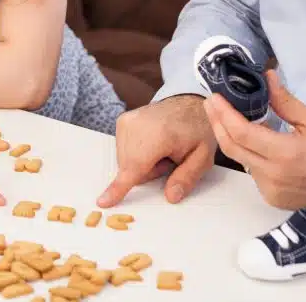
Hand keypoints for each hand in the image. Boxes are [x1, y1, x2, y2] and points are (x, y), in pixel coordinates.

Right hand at [97, 94, 217, 207]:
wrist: (187, 104)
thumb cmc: (196, 129)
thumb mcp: (202, 157)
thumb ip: (187, 178)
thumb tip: (171, 196)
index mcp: (160, 134)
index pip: (135, 166)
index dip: (119, 188)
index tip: (103, 201)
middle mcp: (138, 125)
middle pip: (130, 168)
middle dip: (148, 172)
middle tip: (168, 159)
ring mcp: (127, 121)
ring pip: (124, 161)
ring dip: (141, 163)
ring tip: (161, 149)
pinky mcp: (121, 121)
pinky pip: (122, 151)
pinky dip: (136, 153)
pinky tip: (151, 144)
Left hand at [204, 69, 305, 209]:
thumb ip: (284, 100)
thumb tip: (267, 76)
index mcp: (286, 153)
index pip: (242, 133)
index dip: (224, 114)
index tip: (215, 98)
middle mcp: (274, 175)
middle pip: (232, 148)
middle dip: (217, 123)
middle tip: (211, 104)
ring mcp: (271, 189)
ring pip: (240, 160)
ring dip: (233, 139)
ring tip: (230, 119)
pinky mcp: (271, 198)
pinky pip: (251, 172)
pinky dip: (248, 155)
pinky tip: (253, 143)